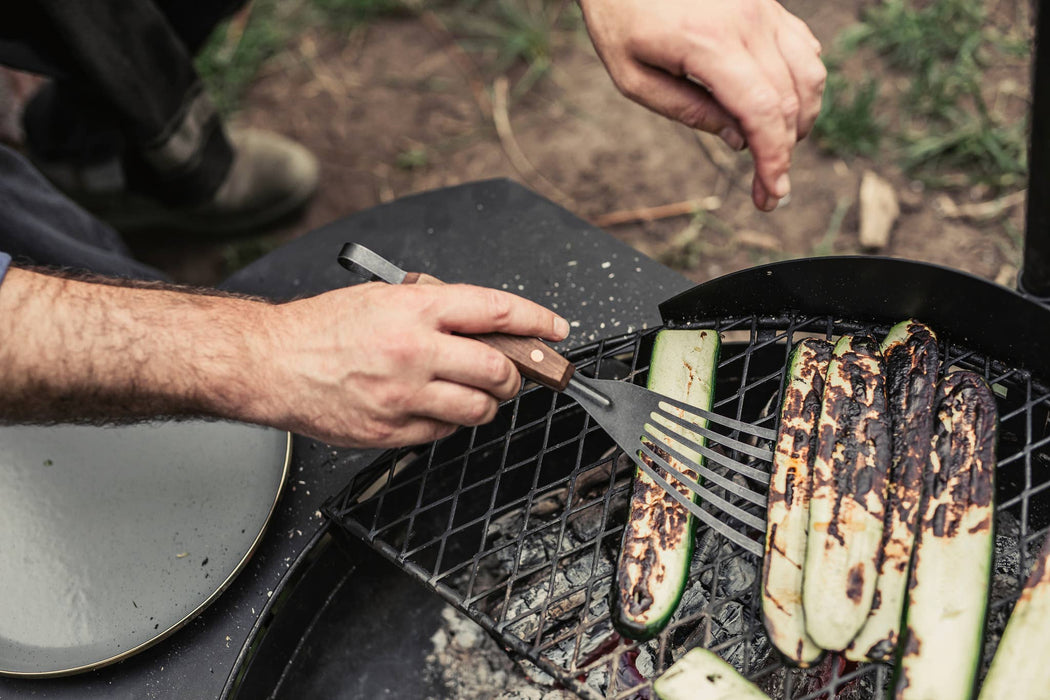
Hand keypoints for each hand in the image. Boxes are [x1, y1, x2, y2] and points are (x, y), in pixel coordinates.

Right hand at [261, 282, 569, 447]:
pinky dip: (449, 424)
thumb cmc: (323, 327)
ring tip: (474, 395)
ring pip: (478, 409)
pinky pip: (443, 434)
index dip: (535, 320)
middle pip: (497, 369)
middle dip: (515, 376)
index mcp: (415, 309)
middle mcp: (414, 350)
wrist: (272, 362)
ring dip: (487, 404)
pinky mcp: (390, 430)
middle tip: (511, 375)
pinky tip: (434, 409)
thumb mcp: (383, 297)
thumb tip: (484, 324)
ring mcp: (403, 395)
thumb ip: (434, 309)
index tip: (554, 329)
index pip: (496, 310)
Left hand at [580, 0, 825, 210]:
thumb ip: (688, 111)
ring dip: (800, 121)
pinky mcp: (768, 2)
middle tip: (770, 190)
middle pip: (789, 99)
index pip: (761, 111)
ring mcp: (763, 7)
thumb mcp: (633, 77)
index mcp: (709, 42)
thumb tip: (739, 140)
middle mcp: (747, 21)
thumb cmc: (619, 16)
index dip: (773, 159)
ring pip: (809, 73)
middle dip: (785, 153)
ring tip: (774, 149)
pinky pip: (804, 47)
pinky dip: (802, 84)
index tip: (772, 194)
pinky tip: (780, 108)